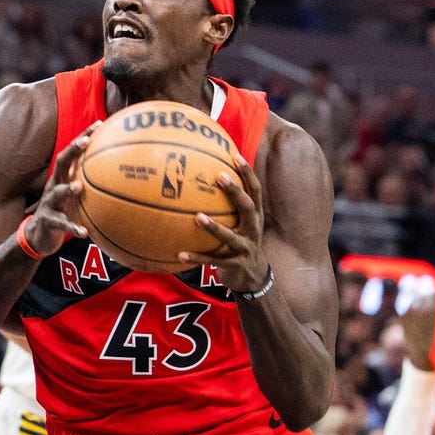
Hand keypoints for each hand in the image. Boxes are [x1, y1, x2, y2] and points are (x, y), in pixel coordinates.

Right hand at [22, 123, 99, 256]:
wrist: (39, 234)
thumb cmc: (64, 211)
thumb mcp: (76, 196)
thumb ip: (92, 185)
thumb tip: (123, 178)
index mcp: (63, 178)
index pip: (73, 152)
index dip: (84, 137)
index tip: (99, 125)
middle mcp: (54, 185)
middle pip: (61, 163)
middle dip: (73, 150)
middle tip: (86, 142)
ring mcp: (49, 203)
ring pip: (56, 192)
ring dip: (67, 189)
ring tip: (79, 187)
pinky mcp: (48, 221)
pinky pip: (61, 224)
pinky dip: (73, 227)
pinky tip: (84, 232)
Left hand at [178, 153, 268, 292]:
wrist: (253, 278)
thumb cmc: (241, 243)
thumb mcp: (241, 224)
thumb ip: (228, 206)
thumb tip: (205, 179)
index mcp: (254, 216)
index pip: (254, 190)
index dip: (248, 173)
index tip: (235, 156)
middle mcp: (252, 229)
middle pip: (247, 207)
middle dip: (235, 191)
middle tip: (218, 177)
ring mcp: (244, 247)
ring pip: (229, 236)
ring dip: (213, 227)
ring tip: (197, 217)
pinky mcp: (233, 264)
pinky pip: (212, 260)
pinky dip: (196, 257)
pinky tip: (180, 254)